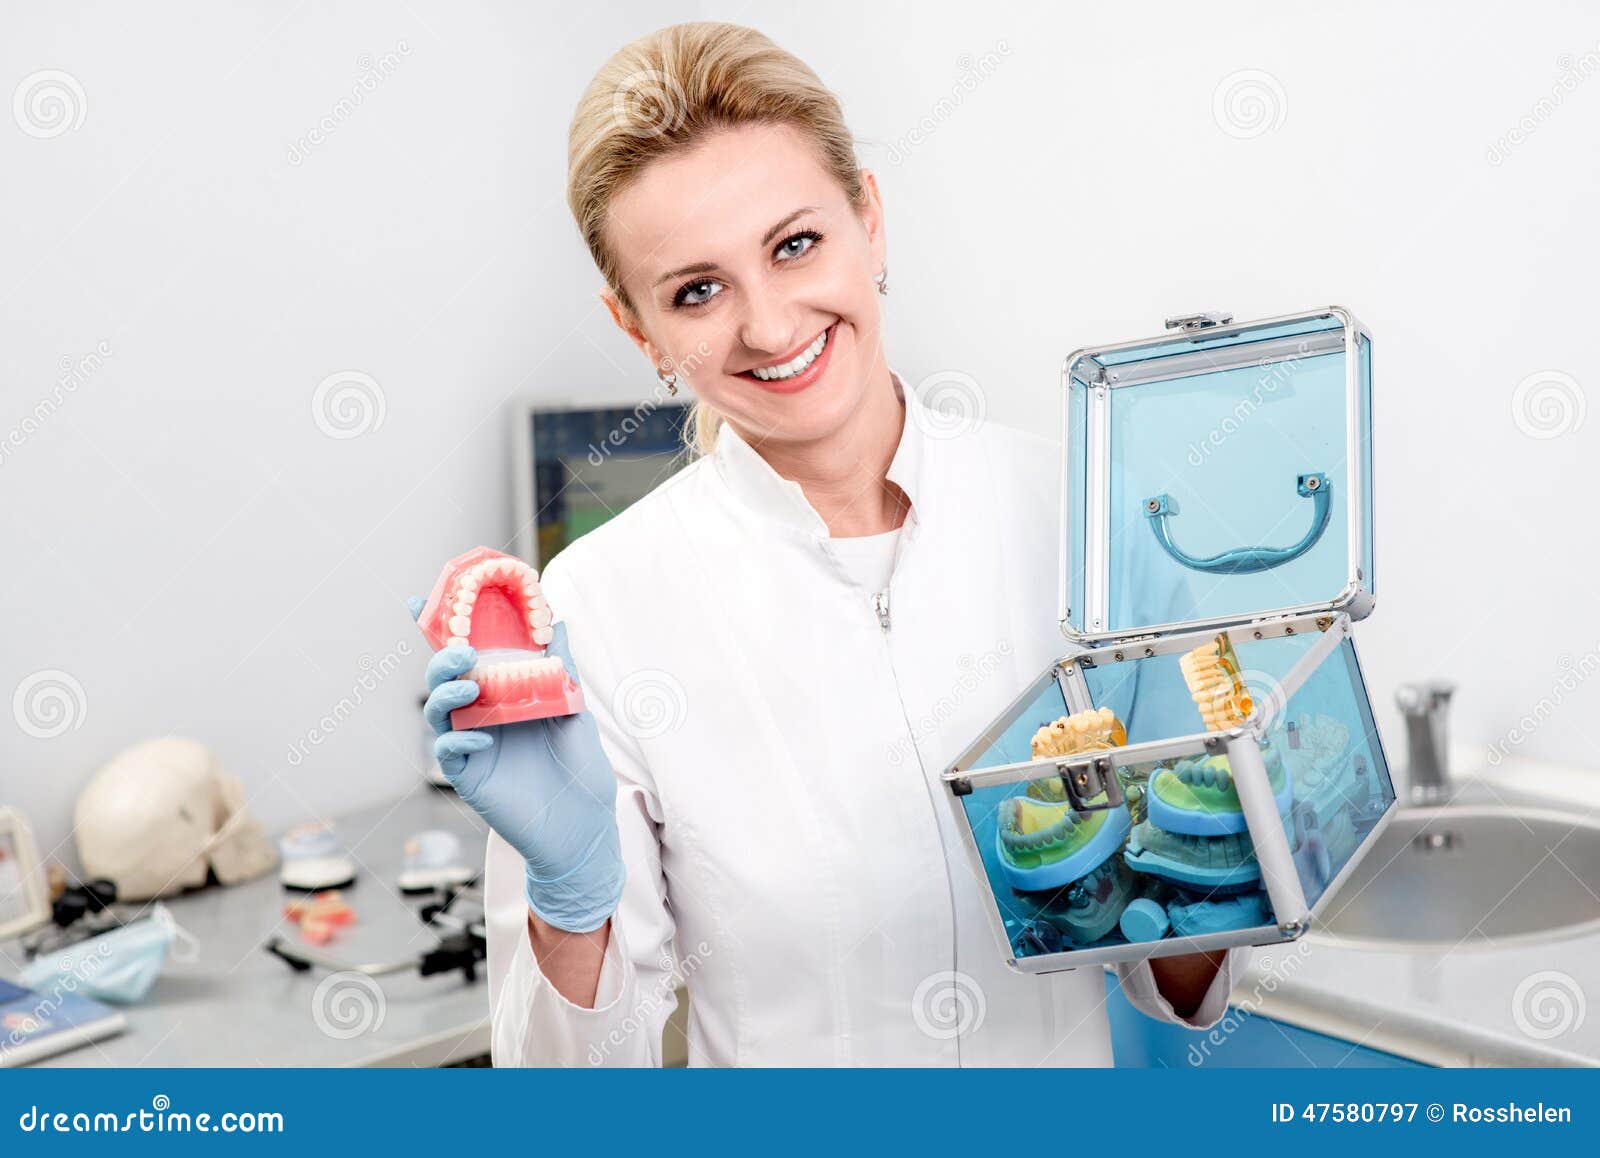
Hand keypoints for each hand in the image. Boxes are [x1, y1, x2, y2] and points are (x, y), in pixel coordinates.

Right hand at [411, 598, 623, 932]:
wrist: (584, 824)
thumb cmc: (581, 768)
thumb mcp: (575, 709)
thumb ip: (561, 668)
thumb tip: (557, 619)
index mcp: (505, 693)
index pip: (469, 655)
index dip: (442, 629)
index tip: (417, 599)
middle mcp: (483, 714)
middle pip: (445, 678)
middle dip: (443, 659)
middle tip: (462, 650)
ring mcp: (472, 744)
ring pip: (438, 710)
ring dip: (446, 692)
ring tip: (470, 685)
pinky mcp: (469, 776)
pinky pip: (450, 753)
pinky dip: (460, 741)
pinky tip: (483, 739)